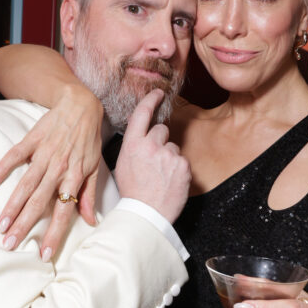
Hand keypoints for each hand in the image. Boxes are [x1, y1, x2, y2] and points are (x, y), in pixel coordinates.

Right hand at [0, 85, 103, 254]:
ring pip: (26, 184)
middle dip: (24, 225)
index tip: (43, 255)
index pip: (64, 213)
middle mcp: (59, 169)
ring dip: (12, 205)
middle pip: (40, 203)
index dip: (53, 234)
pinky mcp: (32, 139)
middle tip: (10, 245)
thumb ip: (89, 195)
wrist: (80, 105)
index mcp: (74, 178)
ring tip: (0, 224)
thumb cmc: (88, 140)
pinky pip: (15, 155)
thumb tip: (91, 222)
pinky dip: (3, 167)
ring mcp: (44, 154)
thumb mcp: (95, 168)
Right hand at [114, 89, 190, 224]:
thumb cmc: (133, 193)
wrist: (147, 214)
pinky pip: (182, 161)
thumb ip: (133, 146)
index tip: (158, 93)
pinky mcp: (183, 165)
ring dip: (169, 157)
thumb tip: (141, 135)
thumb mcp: (123, 165)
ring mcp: (168, 155)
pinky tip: (169, 181)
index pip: (142, 113)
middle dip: (160, 141)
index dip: (151, 100)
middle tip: (154, 161)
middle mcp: (150, 146)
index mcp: (132, 145)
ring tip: (161, 176)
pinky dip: (178, 169)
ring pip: (173, 147)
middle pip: (162, 130)